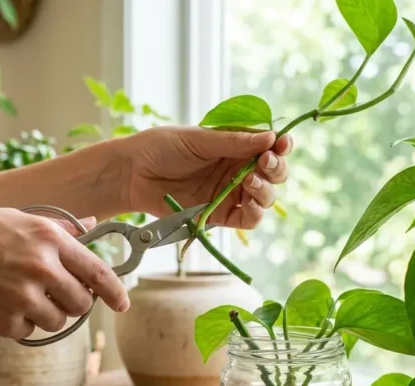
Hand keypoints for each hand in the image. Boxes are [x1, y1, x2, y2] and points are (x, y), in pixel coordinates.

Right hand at [0, 208, 127, 339]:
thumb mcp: (14, 218)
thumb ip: (57, 226)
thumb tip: (90, 223)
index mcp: (48, 238)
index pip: (98, 271)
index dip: (115, 291)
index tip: (123, 302)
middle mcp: (42, 267)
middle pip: (81, 302)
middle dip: (72, 303)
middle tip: (51, 294)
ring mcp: (25, 298)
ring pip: (58, 321)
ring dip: (45, 314)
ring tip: (15, 294)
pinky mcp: (8, 323)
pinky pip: (29, 331)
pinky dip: (18, 323)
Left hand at [123, 126, 292, 228]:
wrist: (132, 172)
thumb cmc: (161, 147)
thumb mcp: (199, 138)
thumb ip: (234, 141)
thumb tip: (270, 137)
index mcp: (235, 146)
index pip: (269, 147)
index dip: (281, 146)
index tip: (282, 143)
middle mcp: (237, 169)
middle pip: (273, 174)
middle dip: (276, 169)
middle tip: (265, 162)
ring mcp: (229, 193)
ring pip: (265, 197)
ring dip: (266, 190)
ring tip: (250, 182)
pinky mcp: (219, 215)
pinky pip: (248, 219)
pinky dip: (255, 213)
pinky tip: (249, 203)